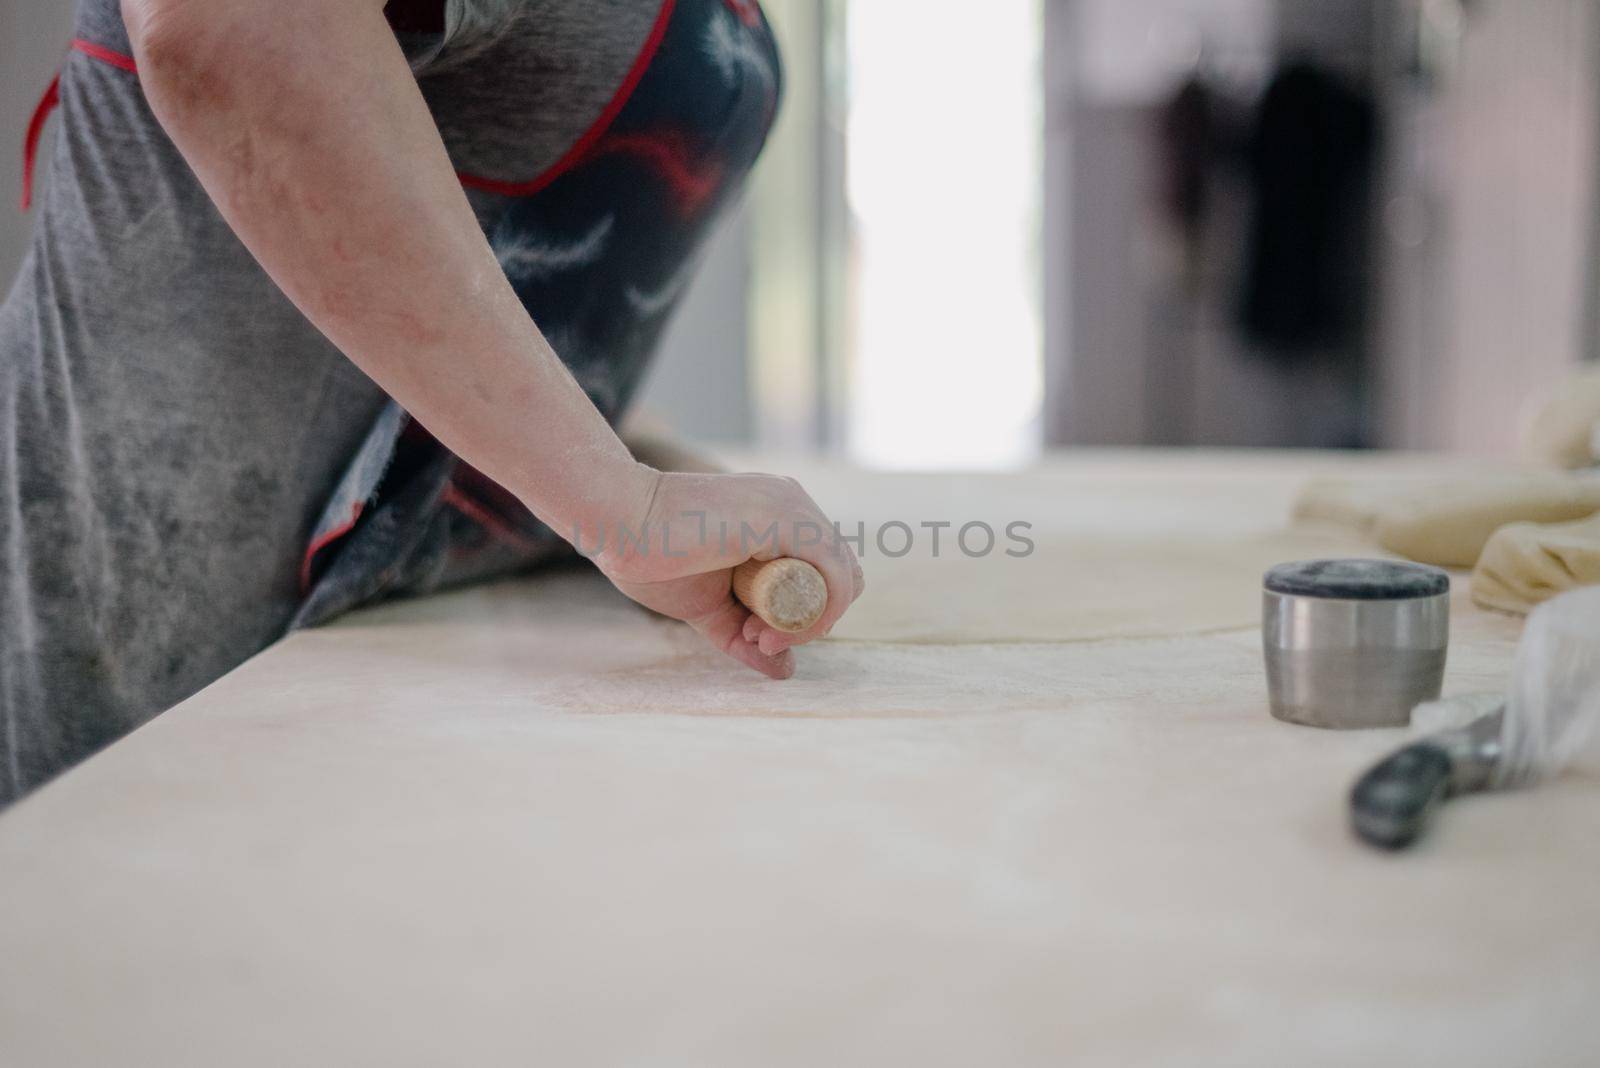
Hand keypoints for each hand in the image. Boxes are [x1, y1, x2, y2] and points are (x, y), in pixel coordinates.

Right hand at [593, 470, 865, 678]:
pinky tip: (773, 632)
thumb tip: (784, 670)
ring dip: (809, 623)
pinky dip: (815, 612)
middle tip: (760, 641)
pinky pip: (833, 571)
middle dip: (810, 622)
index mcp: (780, 518)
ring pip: (842, 577)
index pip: (825, 573)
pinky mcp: (787, 517)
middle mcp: (795, 505)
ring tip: (758, 639)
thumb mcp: (711, 608)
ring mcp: (794, 507)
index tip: (755, 637)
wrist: (619, 521)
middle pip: (842, 576)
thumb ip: (744, 636)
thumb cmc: (653, 557)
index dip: (804, 615)